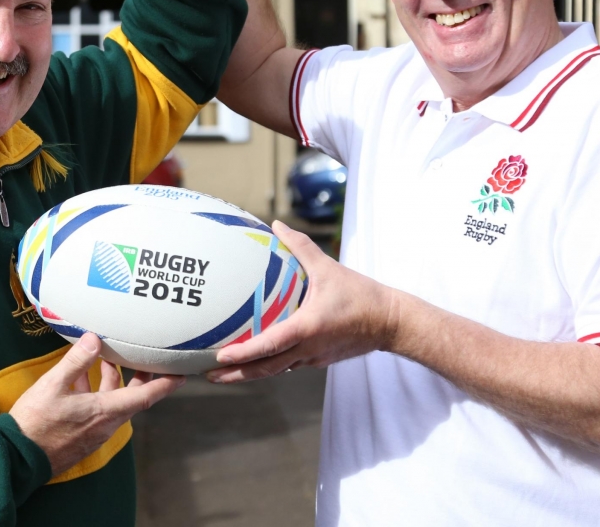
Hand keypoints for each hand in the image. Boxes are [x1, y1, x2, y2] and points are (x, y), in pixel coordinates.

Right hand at [10, 333, 183, 475]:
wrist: (17, 457)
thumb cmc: (35, 422)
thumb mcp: (53, 385)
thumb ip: (77, 361)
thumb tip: (95, 339)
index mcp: (105, 411)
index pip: (146, 396)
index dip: (166, 384)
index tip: (181, 373)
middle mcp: (106, 423)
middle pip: (133, 396)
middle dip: (139, 374)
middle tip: (143, 353)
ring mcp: (95, 430)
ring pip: (114, 400)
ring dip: (113, 378)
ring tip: (106, 355)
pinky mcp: (83, 434)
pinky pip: (99, 408)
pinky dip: (96, 390)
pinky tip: (81, 374)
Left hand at [207, 220, 394, 383]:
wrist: (391, 322)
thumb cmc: (361, 294)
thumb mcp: (328, 267)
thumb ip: (300, 246)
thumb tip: (275, 225)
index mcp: (307, 328)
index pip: (269, 345)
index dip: (243, 354)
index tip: (220, 357)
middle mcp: (307, 349)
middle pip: (265, 369)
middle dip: (236, 375)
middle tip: (209, 375)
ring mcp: (313, 358)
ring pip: (276, 370)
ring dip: (250, 374)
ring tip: (223, 372)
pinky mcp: (318, 360)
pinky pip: (288, 365)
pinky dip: (269, 365)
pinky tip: (255, 359)